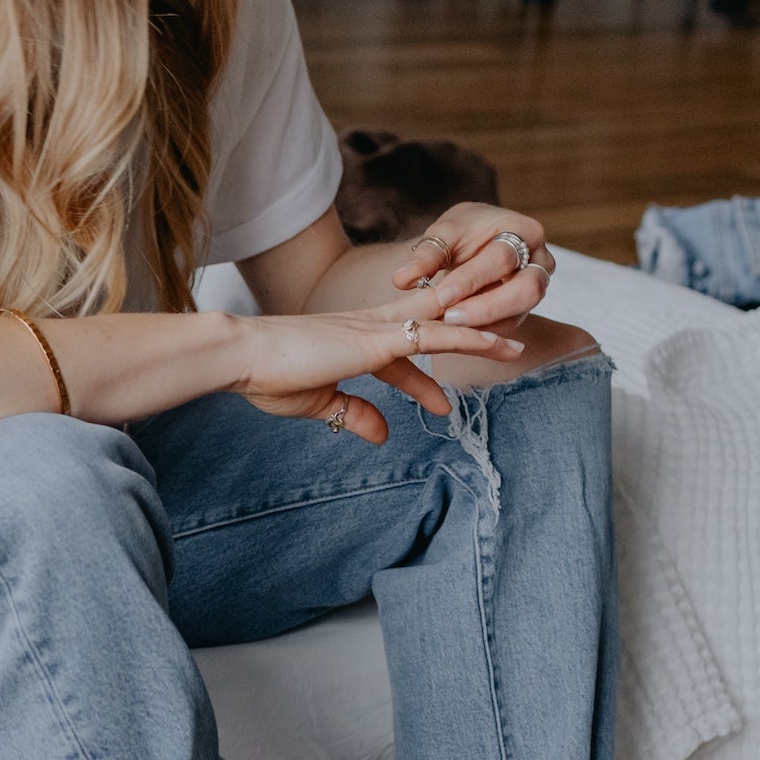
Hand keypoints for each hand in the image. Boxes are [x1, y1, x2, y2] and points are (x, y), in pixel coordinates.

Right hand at [235, 298, 523, 444]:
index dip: (420, 382)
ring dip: (481, 331)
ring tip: (516, 344)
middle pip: (428, 326)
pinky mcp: (378, 337)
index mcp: (349, 342)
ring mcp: (376, 329)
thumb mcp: (317, 404)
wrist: (243, 356)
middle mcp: (368, 327)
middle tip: (500, 345)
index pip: (398, 359)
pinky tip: (496, 341)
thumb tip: (382, 435)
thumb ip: (352, 415)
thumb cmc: (266, 377)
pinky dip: (469, 335)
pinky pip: (436, 334)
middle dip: (463, 334)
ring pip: (442, 323)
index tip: (440, 405)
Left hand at [390, 202, 556, 333]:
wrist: (474, 240)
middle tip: (450, 319)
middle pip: (527, 290)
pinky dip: (482, 334)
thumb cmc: (461, 233)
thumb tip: (401, 279)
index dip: (472, 280)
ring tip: (448, 330)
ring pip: (520, 313)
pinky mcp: (522, 309)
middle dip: (487, 308)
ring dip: (484, 326)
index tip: (442, 296)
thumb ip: (426, 254)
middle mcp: (539, 260)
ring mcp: (535, 286)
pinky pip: (508, 326)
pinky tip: (455, 337)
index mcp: (523, 231)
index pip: (502, 258)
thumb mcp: (443, 234)